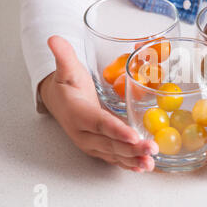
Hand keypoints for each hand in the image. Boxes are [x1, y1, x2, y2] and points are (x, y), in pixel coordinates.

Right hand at [39, 36, 157, 171]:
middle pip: (110, 143)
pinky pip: (114, 157)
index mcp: (78, 114)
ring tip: (151, 163)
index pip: (100, 123)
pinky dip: (128, 163)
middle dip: (132, 148)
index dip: (116, 131)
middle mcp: (84, 133)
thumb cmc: (66, 84)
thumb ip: (63, 56)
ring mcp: (91, 143)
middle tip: (152, 149)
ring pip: (114, 153)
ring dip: (133, 159)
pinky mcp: (98, 147)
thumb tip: (53, 39)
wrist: (58, 101)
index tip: (133, 136)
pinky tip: (143, 167)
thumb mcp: (65, 68)